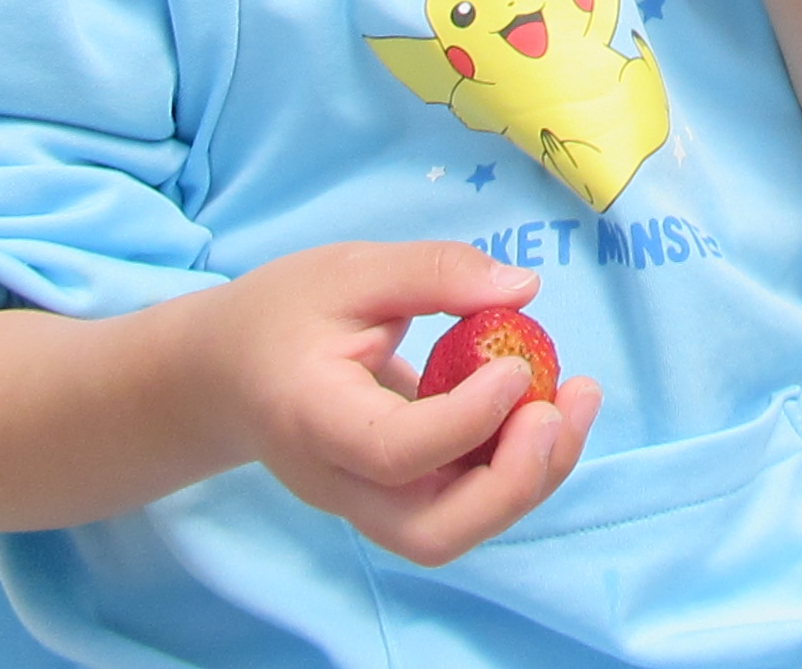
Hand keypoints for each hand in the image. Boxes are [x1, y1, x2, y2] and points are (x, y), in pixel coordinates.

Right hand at [202, 242, 599, 566]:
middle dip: (515, 481)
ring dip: (530, 478)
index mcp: (312, 418)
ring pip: (455, 532)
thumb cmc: (284, 314)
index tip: (516, 365)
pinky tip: (547, 405)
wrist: (223, 374)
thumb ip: (435, 272)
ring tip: (578, 400)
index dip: (468, 419)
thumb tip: (524, 289)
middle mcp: (337, 482)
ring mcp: (365, 502)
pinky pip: (462, 505)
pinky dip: (516, 467)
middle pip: (432, 532)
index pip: (394, 452)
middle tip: (563, 406)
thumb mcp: (351, 269)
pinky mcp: (393, 498)